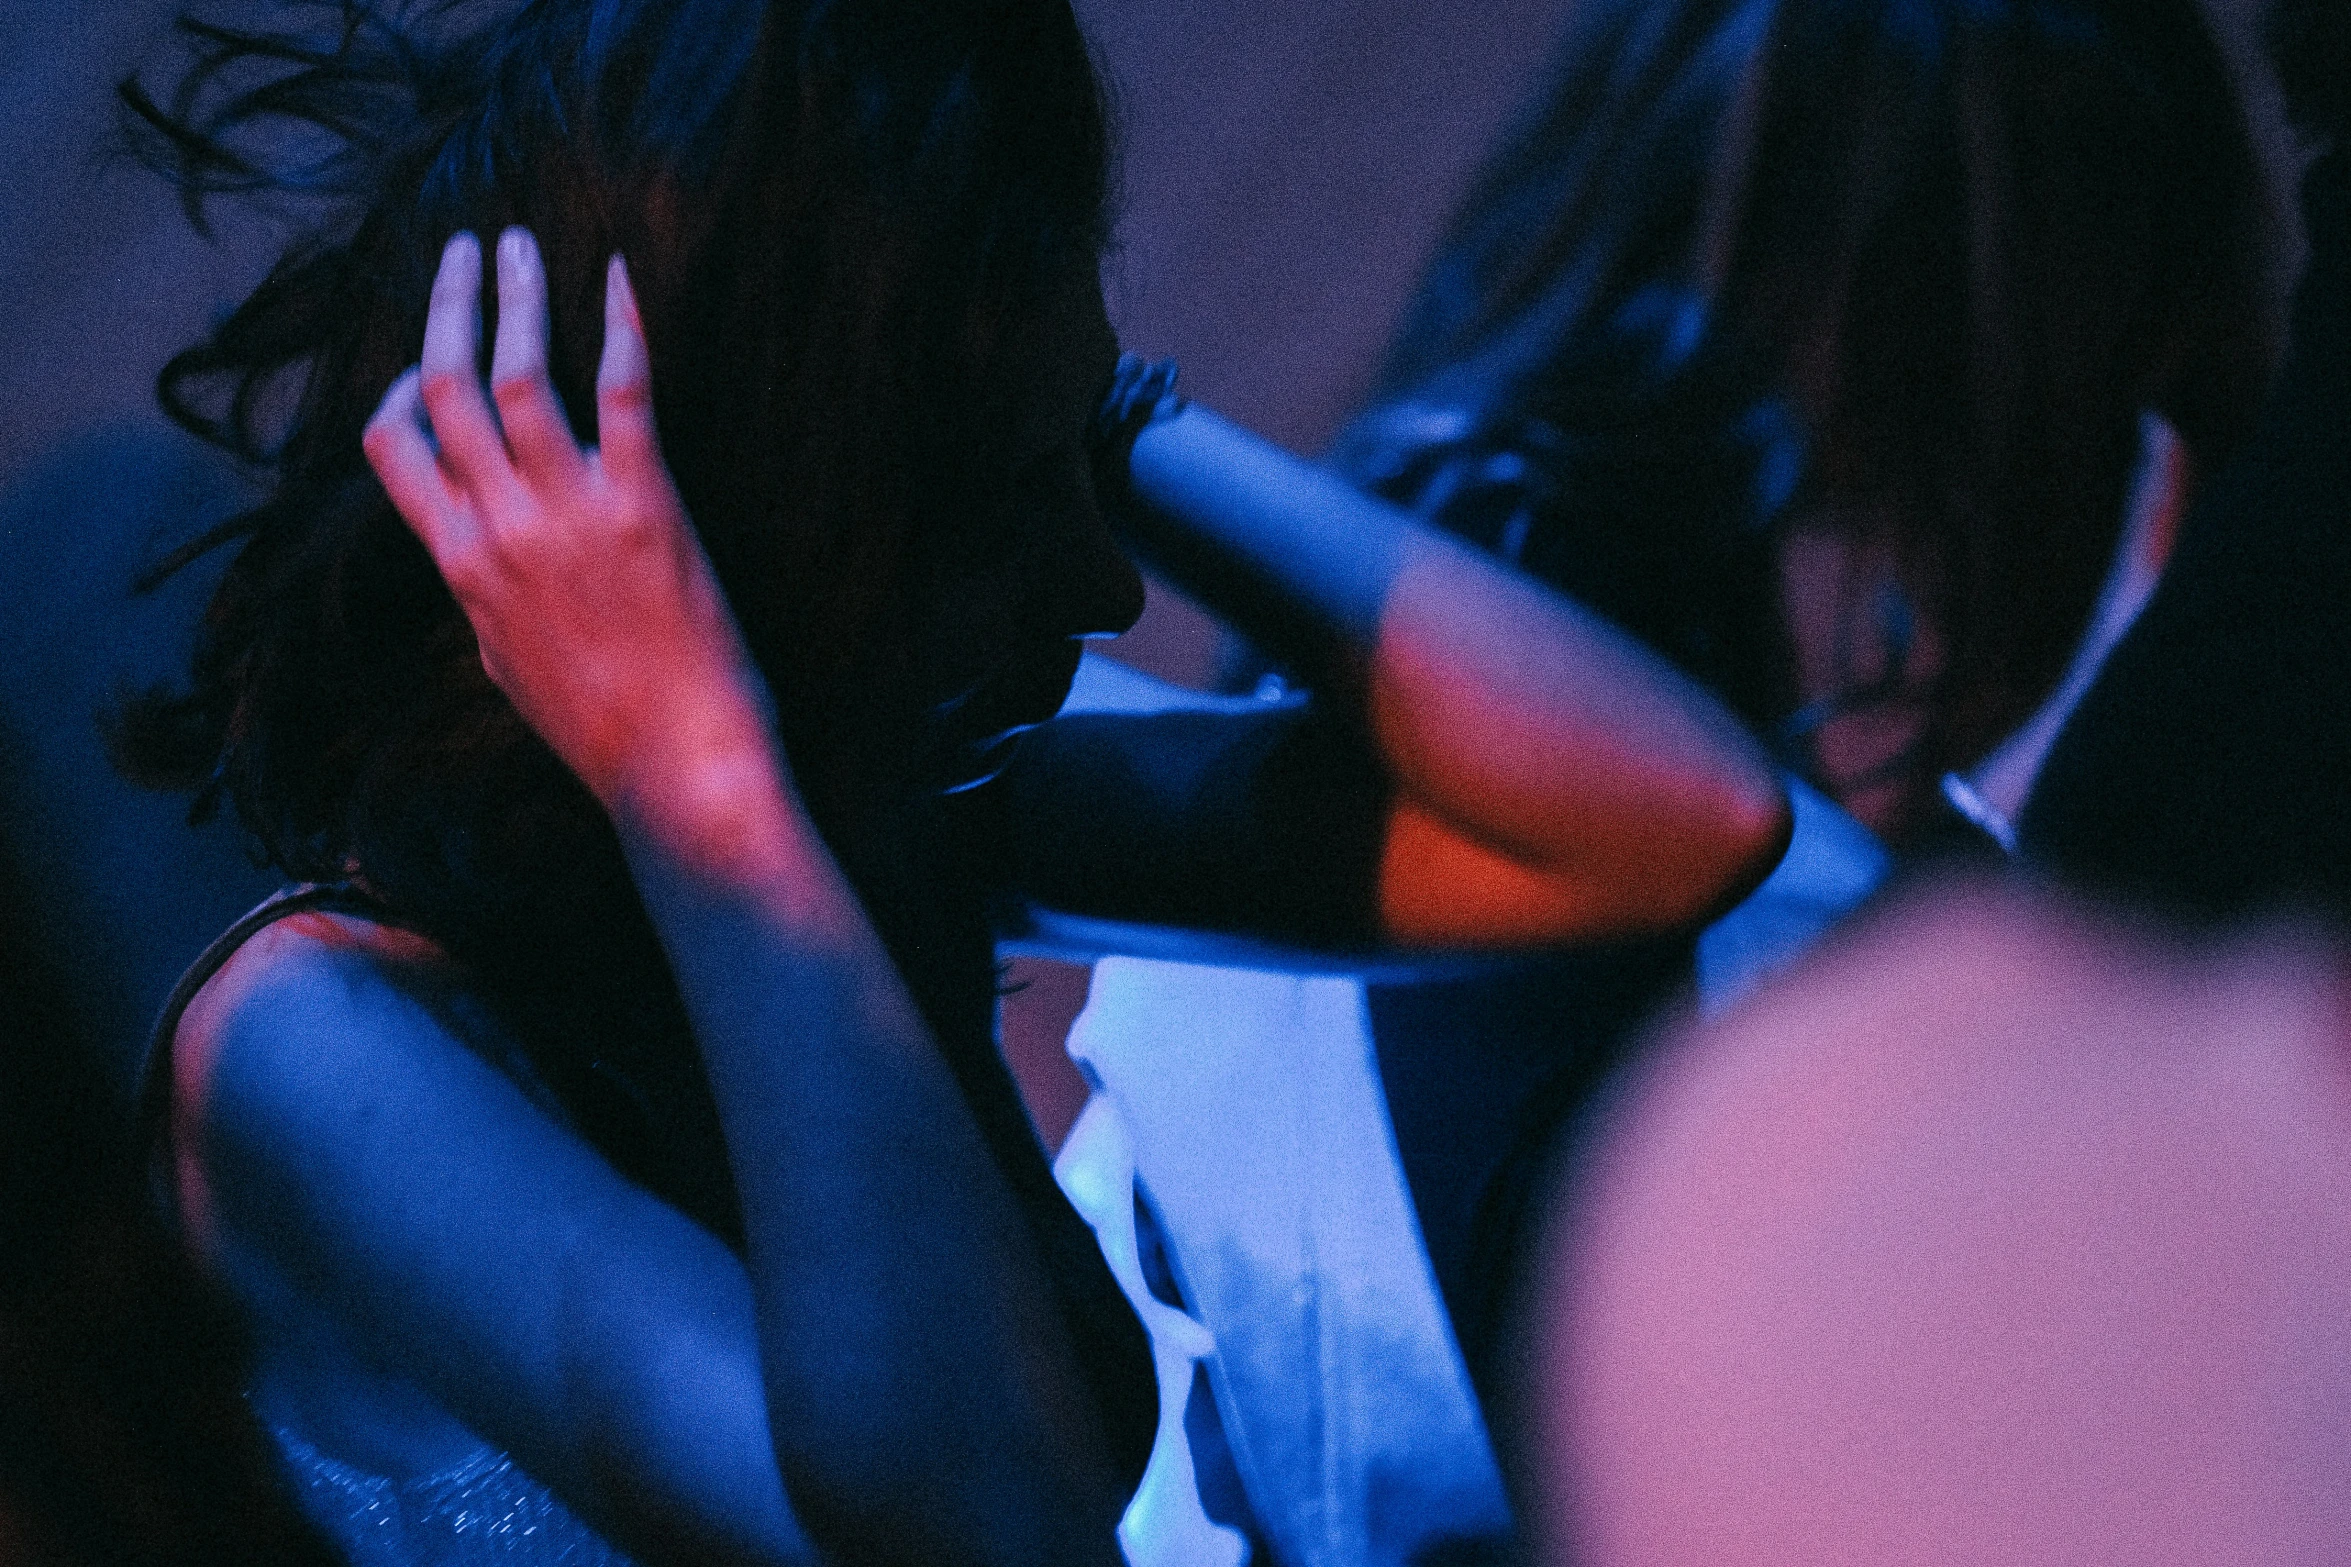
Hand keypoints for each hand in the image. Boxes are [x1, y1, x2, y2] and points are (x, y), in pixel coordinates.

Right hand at [364, 231, 778, 833]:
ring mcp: (570, 514)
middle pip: (445, 389)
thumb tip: (479, 567)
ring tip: (516, 243)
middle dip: (447, 307)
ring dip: (514, 296)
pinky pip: (624, 393)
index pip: (391, 449)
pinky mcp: (645, 508)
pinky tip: (616, 275)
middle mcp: (501, 528)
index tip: (425, 358)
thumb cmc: (603, 731)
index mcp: (460, 565)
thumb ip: (486, 602)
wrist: (678, 767)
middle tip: (461, 250)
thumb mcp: (509, 666)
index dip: (399, 390)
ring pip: (518, 375)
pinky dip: (618, 325)